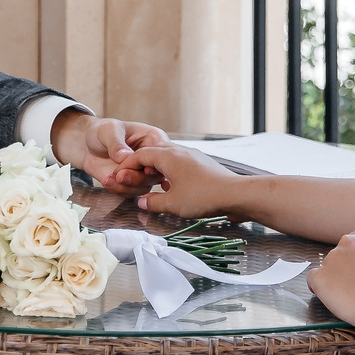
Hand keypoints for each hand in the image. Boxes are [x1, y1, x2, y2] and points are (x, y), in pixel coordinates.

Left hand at [50, 110, 169, 190]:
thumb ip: (117, 143)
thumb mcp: (109, 130)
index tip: (144, 169)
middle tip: (119, 175)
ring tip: (108, 179)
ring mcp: (142, 173)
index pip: (163, 154)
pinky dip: (118, 189)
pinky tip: (106, 180)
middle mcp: (151, 159)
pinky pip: (130, 193)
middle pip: (156, 175)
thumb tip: (125, 156)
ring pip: (144, 188)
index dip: (155, 164)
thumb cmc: (102, 132)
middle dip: (137, 178)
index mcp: (153, 139)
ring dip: (126, 186)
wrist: (87, 146)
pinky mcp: (131, 184)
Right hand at [128, 142, 246, 221]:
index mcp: (168, 156)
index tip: (119, 177)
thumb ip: (153, 202)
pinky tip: (171, 186)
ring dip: (155, 168)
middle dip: (140, 165)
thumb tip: (142, 202)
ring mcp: (192, 155)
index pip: (139, 155)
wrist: (235, 194)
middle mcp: (179, 150)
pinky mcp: (202, 163)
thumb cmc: (203, 196)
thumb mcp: (173, 203)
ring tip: (149, 183)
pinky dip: (169, 171)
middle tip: (132, 179)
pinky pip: (179, 162)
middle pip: (152, 152)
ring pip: (167, 156)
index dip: (126, 166)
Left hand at [308, 228, 354, 331]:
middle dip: (345, 271)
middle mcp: (347, 242)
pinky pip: (313, 282)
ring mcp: (331, 258)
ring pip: (327, 270)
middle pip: (339, 257)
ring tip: (350, 299)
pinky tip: (333, 299)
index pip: (353, 246)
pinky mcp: (320, 276)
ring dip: (335, 282)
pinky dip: (320, 290)